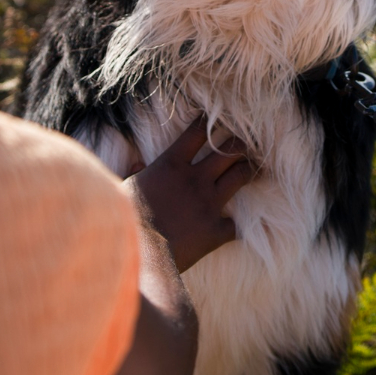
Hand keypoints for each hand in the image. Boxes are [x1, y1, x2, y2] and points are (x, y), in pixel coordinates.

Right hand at [126, 116, 254, 271]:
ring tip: (252, 169)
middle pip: (230, 150)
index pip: (197, 132)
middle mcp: (196, 179)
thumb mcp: (123, 189)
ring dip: (248, 171)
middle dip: (239, 145)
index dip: (208, 123)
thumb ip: (133, 174)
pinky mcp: (216, 230)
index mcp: (171, 164)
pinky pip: (237, 225)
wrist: (140, 254)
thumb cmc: (124, 219)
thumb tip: (137, 165)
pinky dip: (238, 225)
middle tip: (242, 146)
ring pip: (241, 176)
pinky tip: (242, 227)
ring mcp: (209, 203)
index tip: (215, 120)